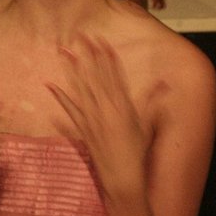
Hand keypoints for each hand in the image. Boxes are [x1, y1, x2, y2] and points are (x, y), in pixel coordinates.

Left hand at [46, 35, 147, 201]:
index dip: (106, 56)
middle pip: (95, 76)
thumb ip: (153, 101)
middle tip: (80, 36)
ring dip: (72, 69)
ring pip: (80, 88)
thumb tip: (164, 84)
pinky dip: (60, 97)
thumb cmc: (137, 153)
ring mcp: (92, 119)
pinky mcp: (82, 129)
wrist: (123, 179)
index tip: (100, 40)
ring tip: (64, 51)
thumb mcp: (147, 124)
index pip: (114, 74)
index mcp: (123, 106)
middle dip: (88, 55)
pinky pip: (69, 110)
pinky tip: (50, 85)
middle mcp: (106, 109)